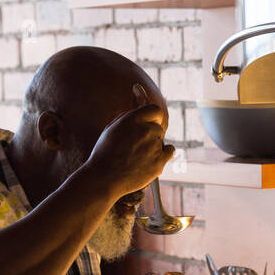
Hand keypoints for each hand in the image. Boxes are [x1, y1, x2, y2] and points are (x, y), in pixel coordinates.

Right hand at [81, 83, 174, 198]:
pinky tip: (153, 158)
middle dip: (151, 135)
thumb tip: (139, 97)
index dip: (153, 117)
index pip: (155, 110)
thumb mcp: (113, 128)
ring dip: (154, 147)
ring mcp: (154, 146)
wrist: (103, 177)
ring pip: (161, 141)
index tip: (151, 122)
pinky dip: (164, 154)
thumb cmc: (105, 152)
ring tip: (137, 157)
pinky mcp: (160, 162)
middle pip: (158, 128)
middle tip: (138, 146)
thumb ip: (128, 114)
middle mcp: (145, 130)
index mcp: (132, 119)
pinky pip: (170, 151)